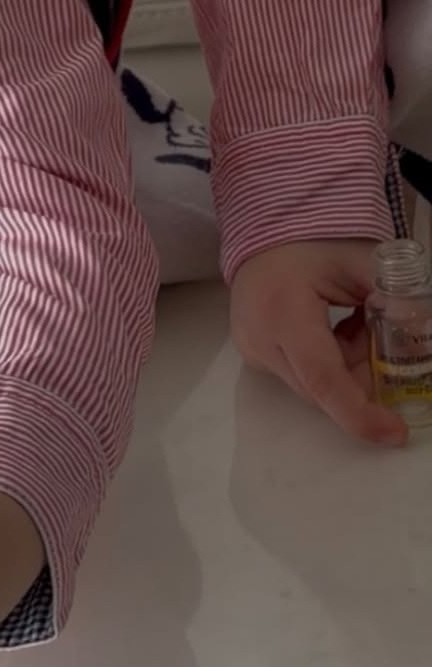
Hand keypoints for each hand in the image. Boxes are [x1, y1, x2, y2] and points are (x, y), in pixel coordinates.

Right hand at [230, 239, 406, 445]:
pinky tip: (336, 331)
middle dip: (362, 379)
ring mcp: (252, 349)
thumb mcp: (360, 261)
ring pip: (313, 387)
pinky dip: (330, 363)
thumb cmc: (312, 242)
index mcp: (282, 310)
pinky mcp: (253, 354)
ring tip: (354, 327)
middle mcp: (259, 338)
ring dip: (347, 369)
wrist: (265, 234)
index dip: (359, 412)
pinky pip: (301, 376)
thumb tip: (424, 332)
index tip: (394, 431)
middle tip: (381, 342)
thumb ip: (394, 296)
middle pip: (322, 388)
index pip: (321, 377)